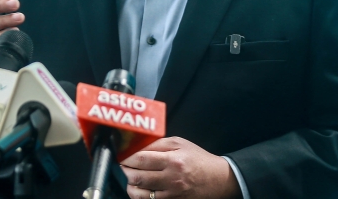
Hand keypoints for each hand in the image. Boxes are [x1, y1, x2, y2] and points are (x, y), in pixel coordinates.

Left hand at [120, 137, 240, 198]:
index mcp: (173, 160)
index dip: (127, 157)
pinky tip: (137, 187)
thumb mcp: (180, 144)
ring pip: (139, 192)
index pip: (141, 158)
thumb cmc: (198, 159)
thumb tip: (138, 145)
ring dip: (129, 184)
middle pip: (137, 176)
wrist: (216, 179)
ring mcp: (170, 193)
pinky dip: (139, 194)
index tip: (121, 154)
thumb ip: (158, 143)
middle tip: (121, 165)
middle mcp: (171, 178)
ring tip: (128, 176)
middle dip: (124, 170)